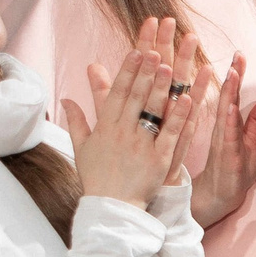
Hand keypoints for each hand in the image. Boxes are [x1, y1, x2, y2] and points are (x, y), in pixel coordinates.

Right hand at [67, 18, 205, 206]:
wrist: (111, 208)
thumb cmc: (97, 178)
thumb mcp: (81, 148)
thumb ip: (76, 121)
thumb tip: (66, 99)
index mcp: (105, 127)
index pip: (118, 92)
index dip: (128, 70)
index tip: (137, 49)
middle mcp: (122, 132)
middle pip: (136, 96)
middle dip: (146, 71)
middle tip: (157, 48)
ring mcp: (142, 146)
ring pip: (153, 112)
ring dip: (163, 88)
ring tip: (172, 66)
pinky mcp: (160, 161)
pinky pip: (171, 136)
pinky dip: (180, 118)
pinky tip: (189, 101)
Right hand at [189, 52, 255, 227]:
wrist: (220, 197)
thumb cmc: (234, 170)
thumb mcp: (251, 142)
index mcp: (230, 124)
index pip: (234, 95)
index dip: (237, 75)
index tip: (240, 55)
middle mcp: (223, 129)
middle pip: (228, 98)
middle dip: (232, 76)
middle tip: (236, 55)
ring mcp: (224, 142)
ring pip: (226, 113)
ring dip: (229, 93)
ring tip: (233, 73)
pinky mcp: (227, 156)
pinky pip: (228, 137)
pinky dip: (229, 122)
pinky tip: (230, 108)